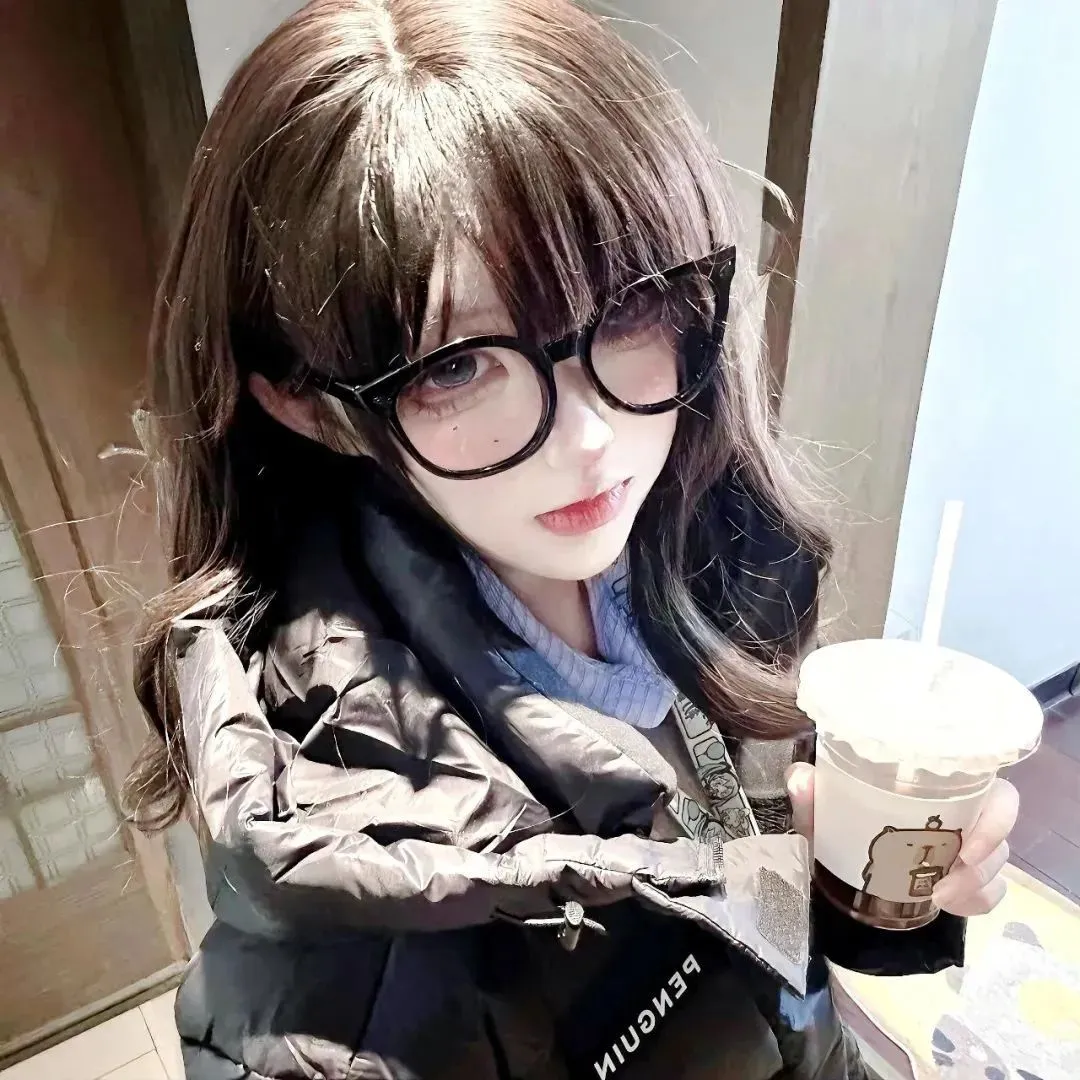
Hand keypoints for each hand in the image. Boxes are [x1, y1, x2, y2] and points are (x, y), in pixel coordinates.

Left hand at [785, 763, 1018, 917]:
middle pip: (999, 828)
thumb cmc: (837, 822)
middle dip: (985, 859)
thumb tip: (801, 778)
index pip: (991, 786)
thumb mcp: (821, 811)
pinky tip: (950, 908)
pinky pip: (990, 891)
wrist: (834, 862)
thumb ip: (810, 793)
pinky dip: (977, 902)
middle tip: (950, 882)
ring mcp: (967, 844)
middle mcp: (958, 808)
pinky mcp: (966, 877)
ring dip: (976, 884)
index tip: (968, 847)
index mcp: (932, 782)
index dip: (996, 815)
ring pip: (997, 862)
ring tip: (939, 898)